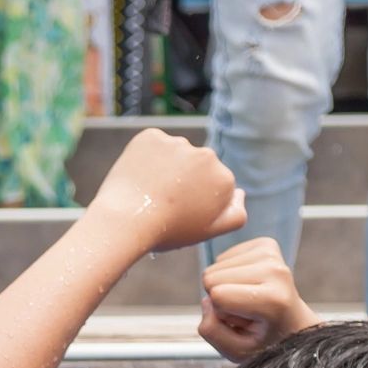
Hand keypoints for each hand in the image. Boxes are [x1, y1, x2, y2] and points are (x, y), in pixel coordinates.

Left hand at [88, 128, 246, 254]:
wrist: (127, 219)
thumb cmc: (170, 230)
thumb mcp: (209, 232)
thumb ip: (235, 215)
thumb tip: (240, 193)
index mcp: (224, 178)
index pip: (215, 186)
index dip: (200, 200)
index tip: (184, 212)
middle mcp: (206, 155)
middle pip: (198, 167)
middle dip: (187, 180)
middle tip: (167, 202)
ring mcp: (178, 143)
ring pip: (176, 155)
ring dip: (169, 168)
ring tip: (152, 191)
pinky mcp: (152, 136)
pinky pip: (155, 145)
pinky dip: (149, 157)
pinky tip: (142, 177)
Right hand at [198, 237, 322, 361]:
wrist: (292, 326)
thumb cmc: (265, 341)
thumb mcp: (237, 352)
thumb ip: (211, 331)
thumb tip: (206, 299)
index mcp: (272, 300)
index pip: (217, 295)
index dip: (221, 313)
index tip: (244, 322)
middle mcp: (275, 270)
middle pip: (212, 277)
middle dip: (222, 299)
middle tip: (247, 311)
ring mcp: (272, 254)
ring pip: (215, 266)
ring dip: (226, 286)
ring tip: (250, 301)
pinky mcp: (266, 244)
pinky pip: (223, 257)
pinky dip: (231, 274)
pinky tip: (250, 286)